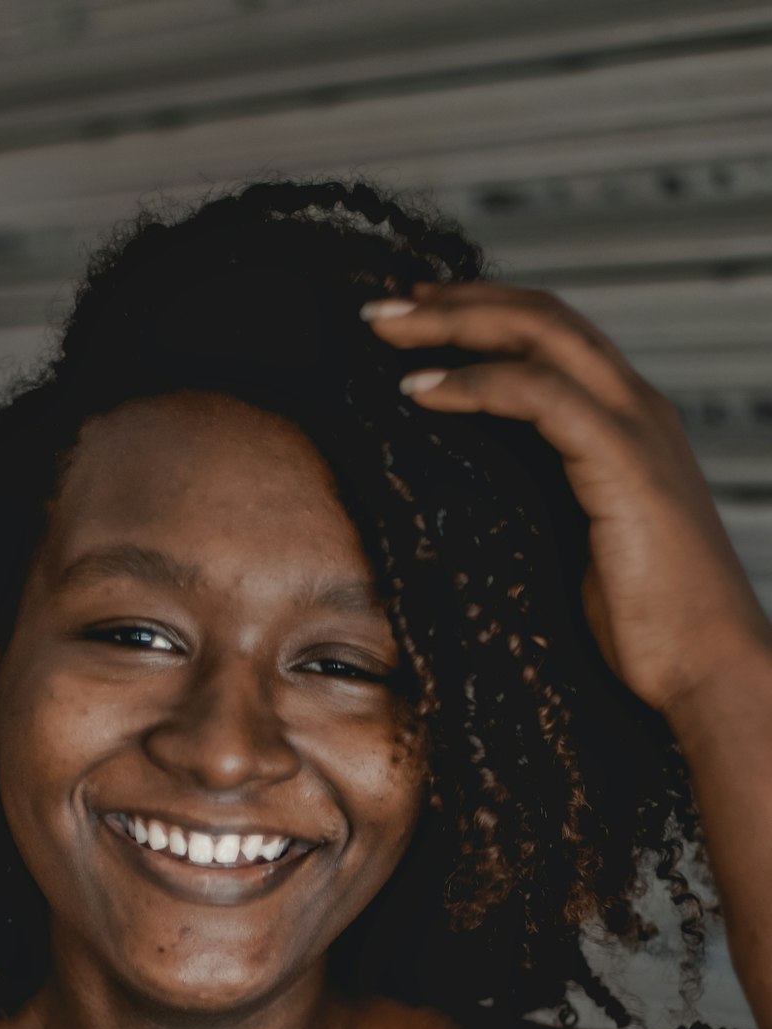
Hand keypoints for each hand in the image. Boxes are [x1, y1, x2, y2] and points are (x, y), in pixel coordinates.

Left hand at [361, 282, 771, 717]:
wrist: (705, 670)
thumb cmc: (643, 629)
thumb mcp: (573, 548)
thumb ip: (538, 503)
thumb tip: (466, 496)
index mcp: (627, 424)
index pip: (551, 338)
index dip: (481, 316)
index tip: (411, 320)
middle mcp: (637, 408)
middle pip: (541, 315)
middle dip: (456, 301)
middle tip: (380, 305)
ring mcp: (635, 427)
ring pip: (540, 333)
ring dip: (455, 323)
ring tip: (384, 327)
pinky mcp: (623, 461)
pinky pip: (539, 394)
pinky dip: (474, 384)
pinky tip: (420, 391)